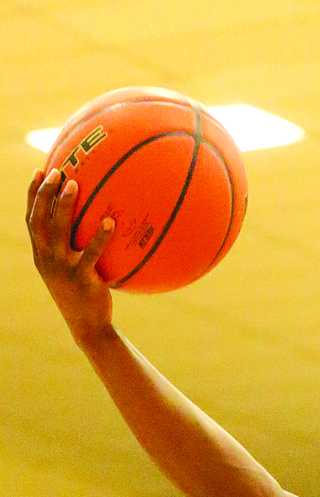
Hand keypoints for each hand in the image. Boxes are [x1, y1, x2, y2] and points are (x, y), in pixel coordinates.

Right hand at [26, 168, 115, 345]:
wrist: (88, 325)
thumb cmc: (83, 293)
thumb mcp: (72, 268)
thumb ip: (74, 246)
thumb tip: (96, 217)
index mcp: (41, 255)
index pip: (31, 219)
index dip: (33, 195)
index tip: (40, 171)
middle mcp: (46, 259)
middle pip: (39, 220)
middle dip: (45, 193)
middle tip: (57, 171)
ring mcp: (62, 269)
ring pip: (59, 231)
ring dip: (65, 206)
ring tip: (76, 184)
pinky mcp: (82, 278)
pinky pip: (91, 253)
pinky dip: (100, 237)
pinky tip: (110, 221)